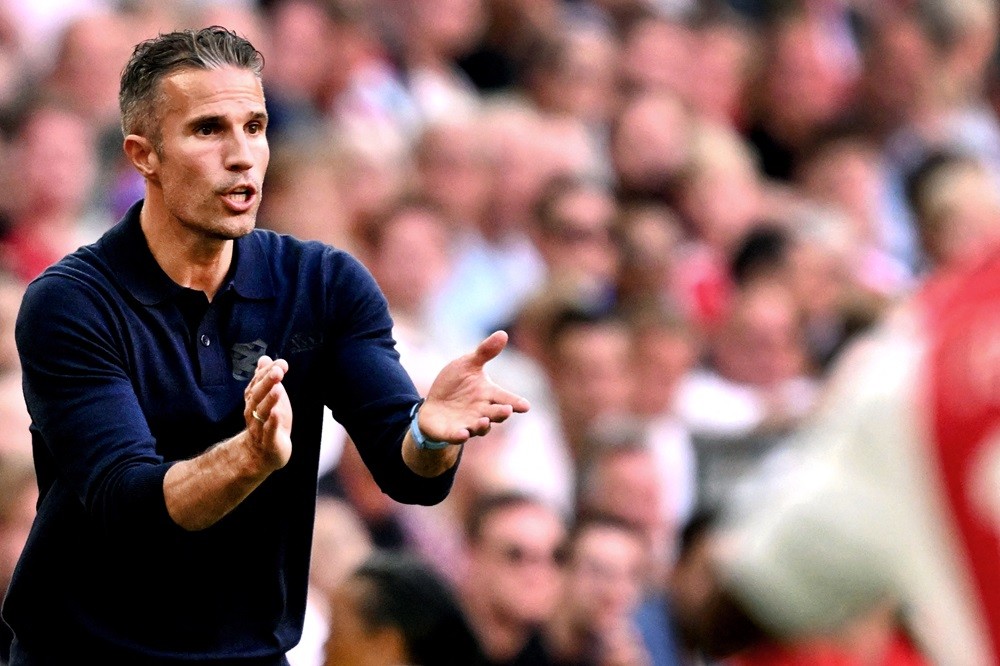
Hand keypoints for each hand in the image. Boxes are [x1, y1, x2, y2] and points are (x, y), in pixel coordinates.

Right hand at [244, 355, 292, 471]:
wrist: (262, 454)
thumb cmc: (268, 422)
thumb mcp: (269, 398)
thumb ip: (266, 379)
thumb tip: (265, 358)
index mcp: (253, 400)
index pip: (258, 383)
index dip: (267, 373)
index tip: (280, 363)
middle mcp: (253, 412)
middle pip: (258, 396)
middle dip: (267, 383)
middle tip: (278, 371)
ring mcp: (260, 428)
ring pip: (262, 413)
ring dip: (270, 400)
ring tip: (278, 389)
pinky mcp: (268, 442)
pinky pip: (268, 432)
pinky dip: (272, 423)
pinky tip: (277, 414)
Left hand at [419, 331, 529, 444]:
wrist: (435, 405)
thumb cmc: (455, 384)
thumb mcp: (468, 364)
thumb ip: (485, 352)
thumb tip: (503, 333)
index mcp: (488, 394)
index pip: (506, 398)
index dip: (516, 402)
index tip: (526, 406)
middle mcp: (482, 411)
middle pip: (496, 414)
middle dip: (501, 413)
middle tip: (506, 410)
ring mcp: (468, 423)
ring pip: (480, 427)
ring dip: (482, 425)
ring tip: (483, 421)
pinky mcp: (452, 432)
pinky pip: (458, 436)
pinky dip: (461, 436)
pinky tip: (463, 433)